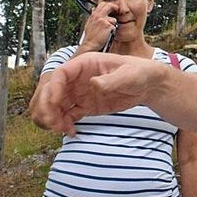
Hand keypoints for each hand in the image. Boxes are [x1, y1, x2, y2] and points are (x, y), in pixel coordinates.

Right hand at [28, 52, 166, 135]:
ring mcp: (79, 93)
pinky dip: (64, 124)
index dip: (53, 88)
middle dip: (48, 106)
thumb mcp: (128, 75)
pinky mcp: (84, 106)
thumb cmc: (139, 73)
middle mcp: (78, 78)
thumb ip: (110, 80)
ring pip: (56, 105)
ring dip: (53, 117)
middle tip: (54, 123)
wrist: (148, 85)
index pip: (61, 74)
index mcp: (85, 64)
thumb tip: (93, 84)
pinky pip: (67, 115)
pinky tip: (71, 132)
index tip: (55, 103)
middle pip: (52, 91)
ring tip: (62, 129)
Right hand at [80, 1, 118, 52]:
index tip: (112, 7)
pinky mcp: (108, 26)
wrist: (90, 44)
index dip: (109, 5)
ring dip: (112, 25)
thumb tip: (94, 9)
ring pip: (113, 19)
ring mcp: (103, 21)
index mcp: (93, 15)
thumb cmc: (90, 37)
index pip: (102, 4)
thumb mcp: (89, 24)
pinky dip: (112, 31)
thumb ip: (93, 17)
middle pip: (109, 6)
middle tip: (118, 10)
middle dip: (115, 7)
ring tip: (107, 31)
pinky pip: (114, 27)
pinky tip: (107, 35)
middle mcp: (98, 16)